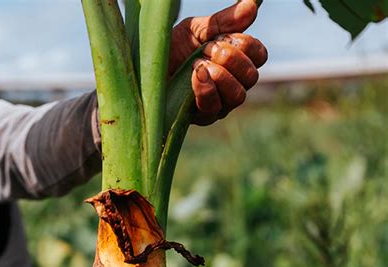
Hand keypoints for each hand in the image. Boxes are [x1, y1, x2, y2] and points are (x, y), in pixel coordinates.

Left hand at [170, 0, 267, 124]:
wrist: (145, 70)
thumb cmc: (170, 50)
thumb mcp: (196, 30)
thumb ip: (224, 21)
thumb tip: (253, 5)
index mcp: (235, 63)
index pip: (259, 56)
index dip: (246, 44)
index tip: (222, 37)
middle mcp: (232, 86)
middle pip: (251, 76)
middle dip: (231, 58)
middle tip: (208, 50)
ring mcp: (219, 105)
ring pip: (238, 94)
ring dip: (220, 74)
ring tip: (197, 64)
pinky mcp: (203, 118)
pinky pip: (215, 106)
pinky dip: (206, 87)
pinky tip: (194, 74)